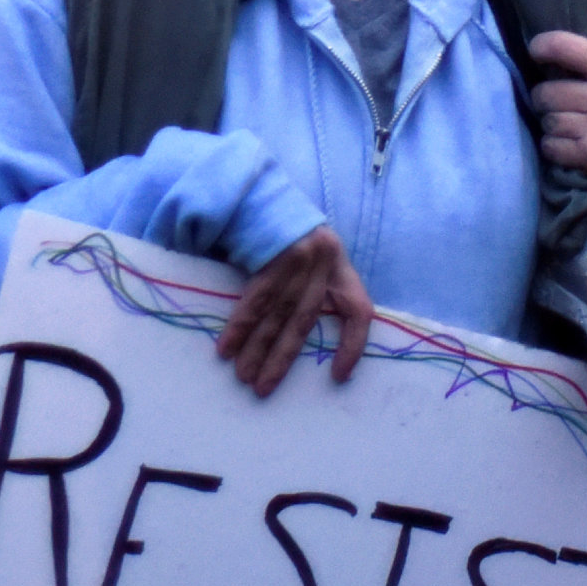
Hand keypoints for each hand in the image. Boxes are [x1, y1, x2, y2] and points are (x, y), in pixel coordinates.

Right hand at [215, 225, 369, 395]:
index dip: (353, 346)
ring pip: (275, 314)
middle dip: (281, 358)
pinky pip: (254, 300)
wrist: (264, 196)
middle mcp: (322, 265)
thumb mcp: (319, 256)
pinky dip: (240, 326)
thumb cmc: (292, 234)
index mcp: (340, 267)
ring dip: (256, 349)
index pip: (359, 311)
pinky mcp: (270, 256)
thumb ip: (320, 288)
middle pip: (302, 322)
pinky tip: (227, 348)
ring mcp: (296, 260)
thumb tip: (300, 337)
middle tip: (262, 389)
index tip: (339, 376)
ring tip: (243, 376)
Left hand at [531, 26, 586, 225]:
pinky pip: (553, 149)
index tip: (537, 50)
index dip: (542, 46)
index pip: (566, 46)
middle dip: (545, 97)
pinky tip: (568, 148)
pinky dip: (555, 149)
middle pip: (546, 90)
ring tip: (564, 125)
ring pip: (548, 121)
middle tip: (555, 100)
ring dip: (552, 125)